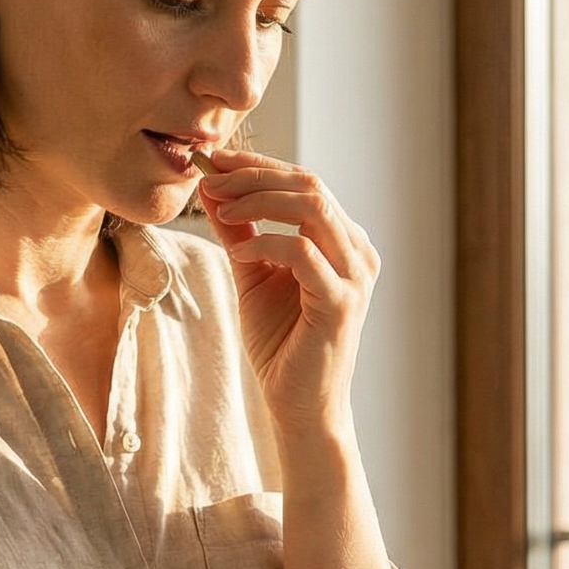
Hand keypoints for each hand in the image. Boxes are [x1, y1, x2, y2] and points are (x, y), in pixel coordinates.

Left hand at [197, 149, 380, 442]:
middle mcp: (357, 252)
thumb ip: (239, 232)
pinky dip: (264, 243)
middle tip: (211, 180)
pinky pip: (300, 251)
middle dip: (254, 175)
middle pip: (310, 185)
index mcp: (343, 241)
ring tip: (220, 209)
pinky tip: (239, 253)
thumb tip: (211, 187)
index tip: (214, 162)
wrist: (300, 406)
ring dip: (257, 200)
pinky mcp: (340, 302)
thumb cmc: (281, 344)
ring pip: (310, 207)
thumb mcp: (253, 276)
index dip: (259, 166)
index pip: (305, 183)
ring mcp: (354, 276)